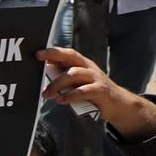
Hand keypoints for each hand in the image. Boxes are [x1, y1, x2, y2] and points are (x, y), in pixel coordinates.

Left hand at [39, 45, 155, 138]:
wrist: (117, 102)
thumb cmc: (92, 92)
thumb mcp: (77, 84)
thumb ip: (63, 79)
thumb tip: (43, 76)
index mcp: (82, 64)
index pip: (67, 53)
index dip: (53, 52)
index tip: (38, 54)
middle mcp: (89, 68)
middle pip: (71, 58)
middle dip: (54, 59)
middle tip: (38, 71)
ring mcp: (95, 78)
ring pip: (73, 74)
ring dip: (57, 84)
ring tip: (47, 94)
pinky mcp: (100, 90)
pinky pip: (83, 91)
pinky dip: (70, 95)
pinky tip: (61, 100)